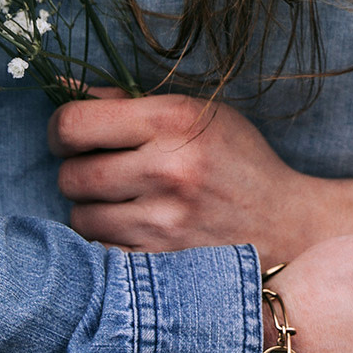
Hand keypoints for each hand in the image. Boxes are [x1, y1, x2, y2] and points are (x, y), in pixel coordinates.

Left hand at [50, 91, 352, 265]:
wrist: (290, 227)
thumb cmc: (238, 164)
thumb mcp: (198, 115)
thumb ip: (129, 102)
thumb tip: (63, 87)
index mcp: (173, 120)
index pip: (72, 124)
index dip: (61, 132)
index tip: (73, 139)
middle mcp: (167, 169)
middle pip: (70, 175)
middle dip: (79, 174)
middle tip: (104, 175)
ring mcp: (164, 223)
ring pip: (80, 217)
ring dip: (93, 212)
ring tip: (126, 206)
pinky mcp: (164, 265)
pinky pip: (101, 253)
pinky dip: (109, 245)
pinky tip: (136, 234)